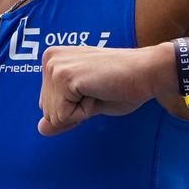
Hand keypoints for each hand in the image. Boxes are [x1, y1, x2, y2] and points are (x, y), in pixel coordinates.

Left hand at [38, 43, 171, 133]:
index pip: (47, 106)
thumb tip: (40, 129)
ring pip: (54, 116)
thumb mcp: (87, 104)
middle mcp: (50, 59)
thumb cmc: (123, 86)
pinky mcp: (64, 76)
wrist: (147, 72)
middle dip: (76, 111)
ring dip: (81, 111)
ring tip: (100, 89)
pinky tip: (99, 91)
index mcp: (53, 60)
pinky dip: (85, 112)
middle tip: (99, 90)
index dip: (75, 108)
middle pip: (47, 112)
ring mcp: (55, 66)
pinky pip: (64, 116)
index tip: (95, 90)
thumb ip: (63, 115)